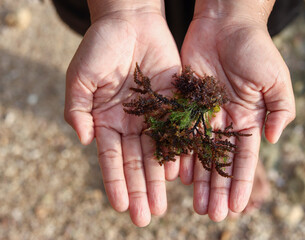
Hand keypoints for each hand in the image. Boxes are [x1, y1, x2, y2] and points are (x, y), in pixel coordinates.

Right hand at [64, 5, 180, 226]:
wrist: (131, 21)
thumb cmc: (101, 45)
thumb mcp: (81, 76)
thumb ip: (77, 109)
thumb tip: (83, 140)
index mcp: (107, 120)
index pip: (111, 158)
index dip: (114, 181)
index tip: (119, 205)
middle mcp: (131, 123)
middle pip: (136, 162)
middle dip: (139, 189)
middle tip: (144, 217)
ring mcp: (153, 115)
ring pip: (157, 153)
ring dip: (158, 180)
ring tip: (161, 205)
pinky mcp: (173, 104)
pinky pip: (176, 132)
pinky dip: (177, 152)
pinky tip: (179, 173)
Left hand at [180, 6, 295, 220]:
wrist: (225, 23)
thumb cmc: (254, 48)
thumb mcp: (276, 79)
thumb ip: (280, 110)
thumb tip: (273, 140)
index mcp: (247, 119)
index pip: (243, 158)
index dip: (239, 182)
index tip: (235, 207)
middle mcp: (224, 121)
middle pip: (218, 161)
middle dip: (215, 188)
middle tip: (209, 214)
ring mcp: (202, 113)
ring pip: (197, 152)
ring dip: (196, 178)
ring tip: (192, 203)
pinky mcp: (183, 102)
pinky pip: (179, 132)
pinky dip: (177, 152)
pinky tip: (174, 174)